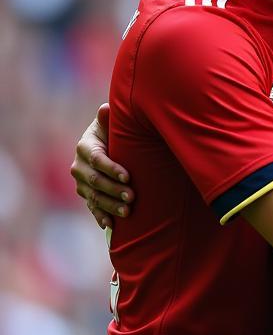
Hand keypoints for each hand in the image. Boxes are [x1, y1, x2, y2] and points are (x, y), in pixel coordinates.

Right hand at [69, 104, 133, 228]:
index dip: (112, 169)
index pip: (97, 160)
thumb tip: (106, 109)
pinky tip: (110, 225)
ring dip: (110, 205)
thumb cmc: (115, 130)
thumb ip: (109, 118)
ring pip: (94, 196)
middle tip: (132, 196)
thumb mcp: (112, 123)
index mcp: (85, 147)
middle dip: (113, 190)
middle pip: (95, 181)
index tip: (127, 176)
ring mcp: (81, 183)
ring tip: (128, 212)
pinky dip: (100, 216)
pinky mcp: (87, 194)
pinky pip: (92, 207)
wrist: (108, 143)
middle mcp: (79, 166)